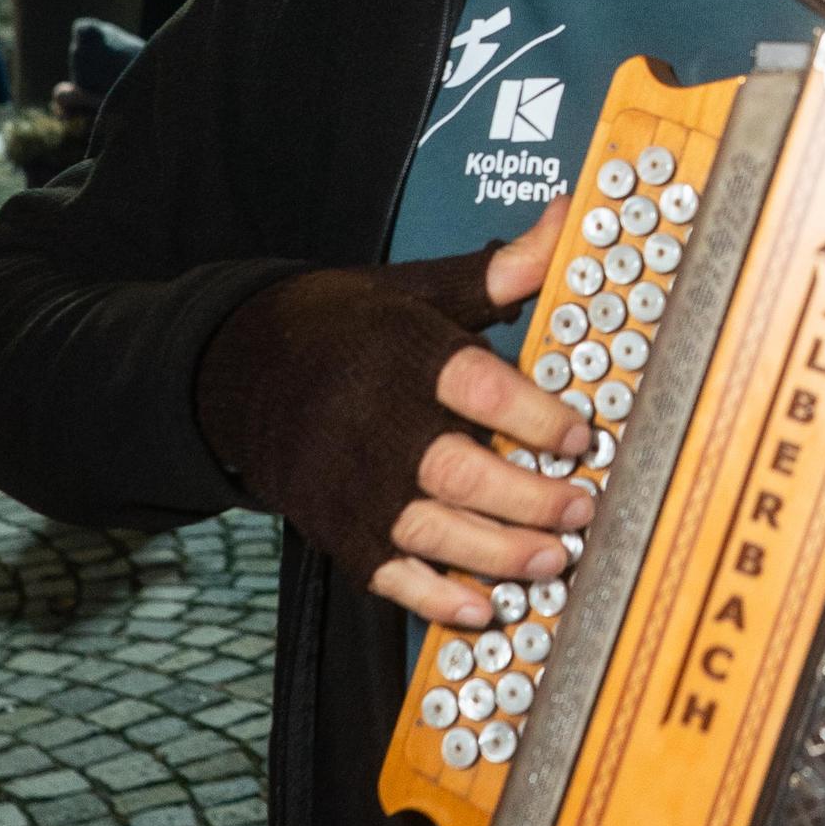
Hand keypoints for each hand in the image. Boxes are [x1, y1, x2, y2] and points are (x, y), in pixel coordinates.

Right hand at [369, 197, 590, 630]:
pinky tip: (483, 609)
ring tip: (552, 560)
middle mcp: (373, 421)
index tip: (582, 433)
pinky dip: (435, 598)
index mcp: (401, 352)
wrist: (242, 369)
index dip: (534, 414)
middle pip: (456, 467)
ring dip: (496, 552)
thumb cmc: (349, 328)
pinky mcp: (337, 528)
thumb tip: (570, 216)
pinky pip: (387, 573)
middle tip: (582, 508)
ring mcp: (351, 482)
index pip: (475, 385)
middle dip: (527, 497)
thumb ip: (500, 270)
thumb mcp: (419, 289)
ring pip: (429, 528)